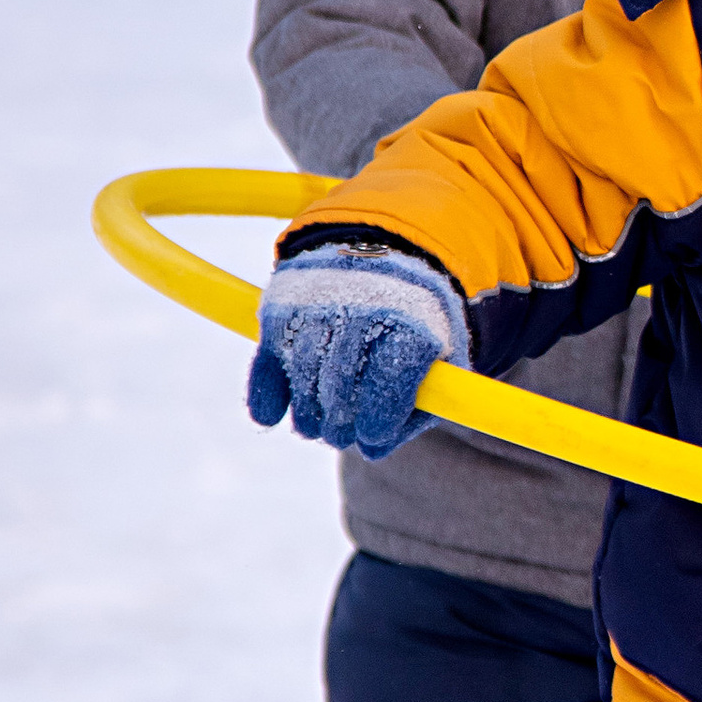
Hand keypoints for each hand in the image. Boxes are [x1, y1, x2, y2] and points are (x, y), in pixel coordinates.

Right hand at [247, 243, 468, 457]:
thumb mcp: (435, 361)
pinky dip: (266, 393)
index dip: (380, 414)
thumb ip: (415, 409)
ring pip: (304, 371)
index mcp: (411, 322)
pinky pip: (268, 357)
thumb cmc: (412, 325)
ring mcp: (318, 304)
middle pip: (342, 379)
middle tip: (339, 436)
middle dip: (339, 422)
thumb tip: (373, 449)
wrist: (379, 253)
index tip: (372, 434)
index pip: (390, 375)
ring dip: (306, 413)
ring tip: (315, 428)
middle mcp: (363, 306)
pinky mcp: (282, 305)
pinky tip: (270, 417)